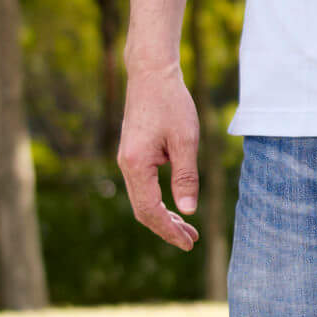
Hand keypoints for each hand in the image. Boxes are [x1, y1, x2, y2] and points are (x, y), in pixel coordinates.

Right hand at [116, 64, 200, 250]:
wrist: (151, 73)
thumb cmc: (171, 103)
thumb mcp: (186, 141)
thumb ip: (186, 177)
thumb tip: (188, 211)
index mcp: (136, 165)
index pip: (150, 210)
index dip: (169, 230)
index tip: (188, 243)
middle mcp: (126, 165)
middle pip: (142, 210)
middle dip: (166, 228)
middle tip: (191, 240)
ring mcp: (127, 160)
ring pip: (142, 200)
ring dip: (163, 216)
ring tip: (187, 228)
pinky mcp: (133, 154)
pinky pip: (143, 187)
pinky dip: (158, 200)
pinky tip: (175, 205)